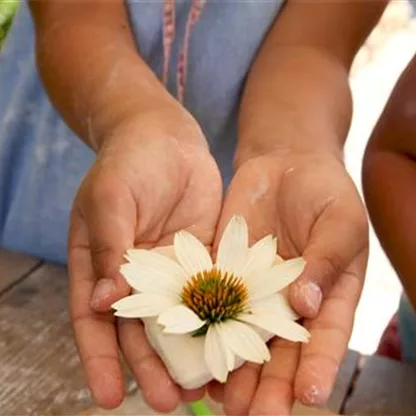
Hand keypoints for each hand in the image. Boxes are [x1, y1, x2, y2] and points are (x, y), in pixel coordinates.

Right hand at [68, 110, 221, 410]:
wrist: (166, 136)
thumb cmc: (129, 163)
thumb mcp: (111, 201)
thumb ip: (109, 249)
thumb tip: (104, 302)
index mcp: (101, 264)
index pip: (95, 320)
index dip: (100, 359)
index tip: (108, 397)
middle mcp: (136, 275)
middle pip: (140, 329)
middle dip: (149, 366)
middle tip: (165, 402)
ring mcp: (171, 269)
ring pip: (179, 319)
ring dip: (187, 352)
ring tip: (199, 389)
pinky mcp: (204, 258)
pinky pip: (211, 293)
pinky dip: (218, 319)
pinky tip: (230, 342)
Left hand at [208, 150, 367, 414]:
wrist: (285, 163)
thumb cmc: (325, 190)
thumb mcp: (338, 220)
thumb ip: (326, 261)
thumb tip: (307, 304)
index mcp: (329, 293)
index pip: (325, 337)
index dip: (317, 366)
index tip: (307, 394)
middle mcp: (291, 300)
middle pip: (281, 350)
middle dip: (270, 385)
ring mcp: (256, 288)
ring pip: (245, 336)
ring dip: (235, 370)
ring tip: (223, 403)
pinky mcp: (225, 272)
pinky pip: (214, 304)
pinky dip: (205, 329)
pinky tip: (195, 354)